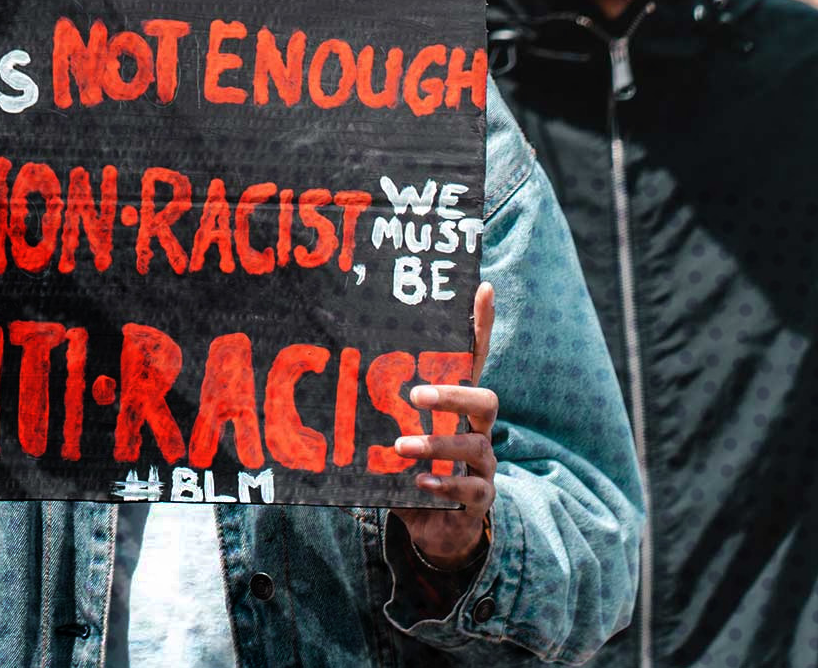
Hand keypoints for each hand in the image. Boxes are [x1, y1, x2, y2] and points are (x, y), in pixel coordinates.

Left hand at [390, 282, 498, 569]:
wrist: (434, 530)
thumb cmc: (408, 469)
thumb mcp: (392, 435)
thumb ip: (376, 408)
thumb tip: (332, 369)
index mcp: (457, 407)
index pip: (475, 360)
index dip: (480, 326)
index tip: (481, 287)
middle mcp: (477, 430)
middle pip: (485, 399)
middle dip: (453, 393)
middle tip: (415, 394)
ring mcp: (483, 465)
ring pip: (476, 445)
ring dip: (437, 443)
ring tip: (400, 447)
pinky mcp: (479, 498)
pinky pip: (472, 489)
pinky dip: (444, 485)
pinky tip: (419, 483)